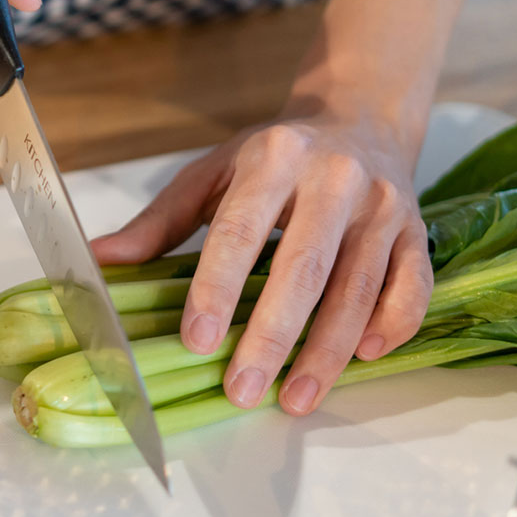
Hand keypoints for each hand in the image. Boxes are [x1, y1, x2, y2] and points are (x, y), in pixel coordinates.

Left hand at [92, 105, 432, 415]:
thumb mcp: (212, 173)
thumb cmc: (275, 157)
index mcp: (273, 159)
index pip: (239, 230)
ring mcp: (382, 206)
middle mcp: (334, 178)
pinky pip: (411, 286)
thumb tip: (100, 259)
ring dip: (327, 352)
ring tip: (294, 399)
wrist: (360, 117)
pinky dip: (392, 325)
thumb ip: (160, 221)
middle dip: (271, 336)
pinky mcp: (416, 230)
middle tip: (242, 390)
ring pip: (357, 288)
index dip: (217, 287)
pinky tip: (364, 359)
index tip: (197, 340)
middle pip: (302, 269)